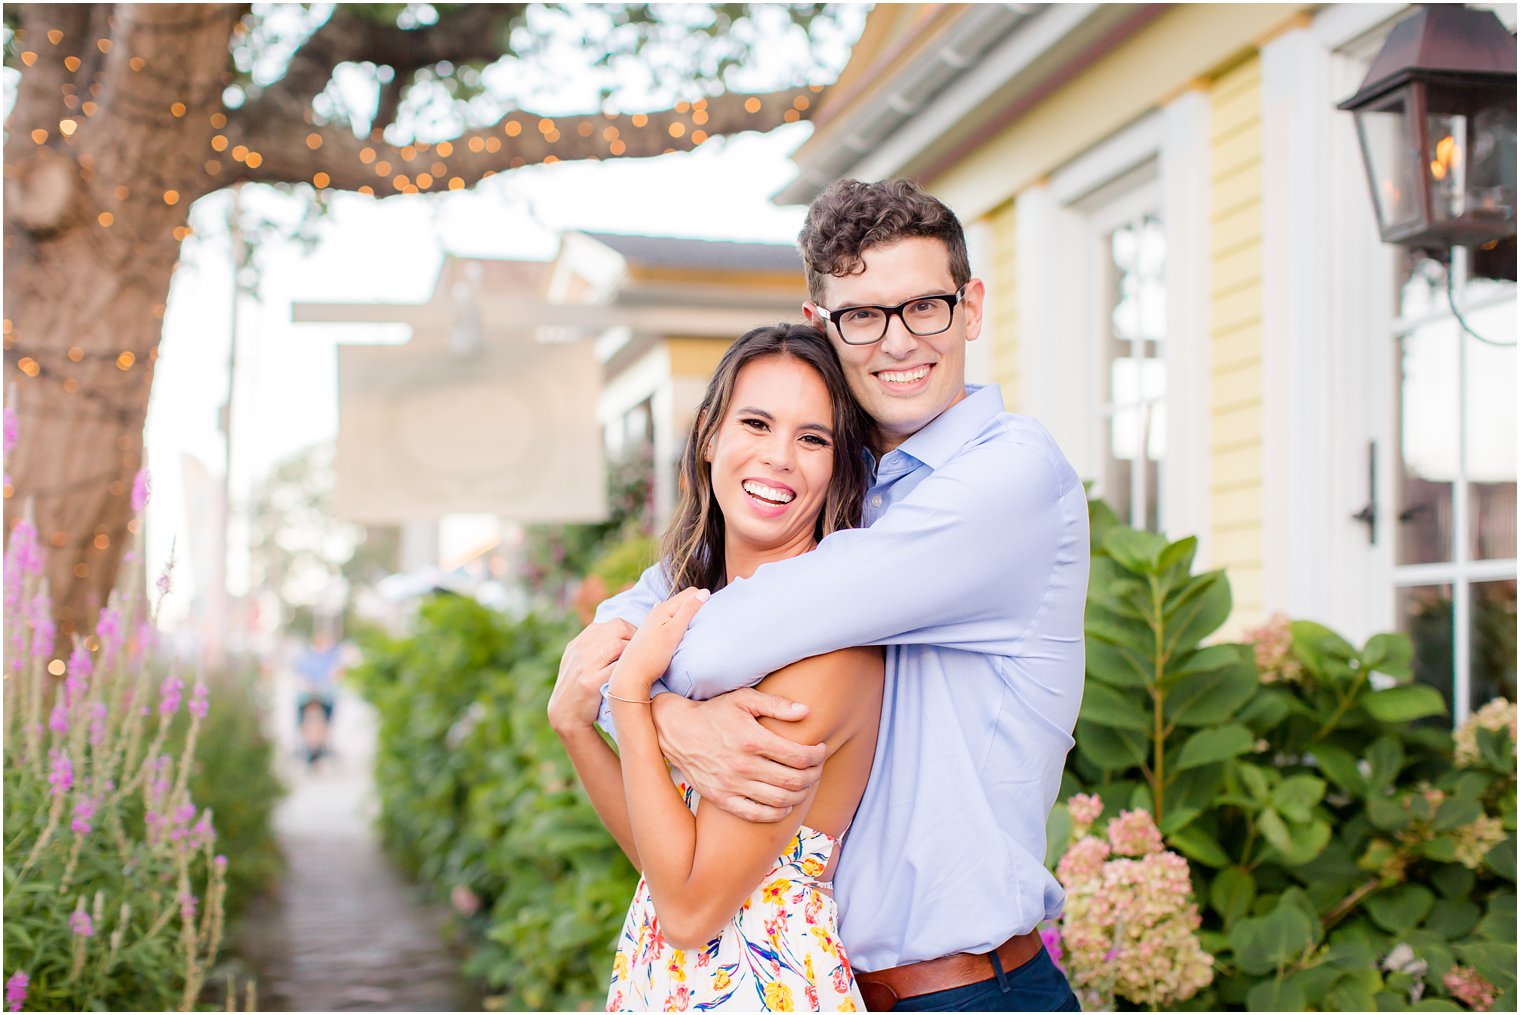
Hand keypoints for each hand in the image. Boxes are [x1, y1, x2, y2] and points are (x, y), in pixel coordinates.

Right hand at [549, 618, 634, 734]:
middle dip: (636, 639)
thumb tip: (623, 636)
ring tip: (640, 664)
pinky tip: (634, 677)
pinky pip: (616, 667)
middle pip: (618, 629)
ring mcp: (584, 665)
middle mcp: (580, 649)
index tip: (641, 646)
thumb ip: (595, 647)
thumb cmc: (579, 689)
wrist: (565, 716)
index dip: (633, 632)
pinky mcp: (589, 682)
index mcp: (580, 642)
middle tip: (645, 654)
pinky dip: (628, 669)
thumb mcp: (579, 662)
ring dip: (633, 653)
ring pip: (618, 644)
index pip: (615, 624)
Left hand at [609, 587, 709, 698]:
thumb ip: (688, 611)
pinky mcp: (654, 632)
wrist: (631, 675)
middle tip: (707, 622)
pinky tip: (684, 636)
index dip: (704, 600)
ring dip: (689, 616)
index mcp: (664, 608)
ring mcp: (655, 621)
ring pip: (679, 611)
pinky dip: (681, 624)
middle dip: (697, 607)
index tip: (712, 614)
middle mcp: (658, 611)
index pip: (691, 593)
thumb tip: (705, 592)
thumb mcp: (674, 632)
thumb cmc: (653, 655)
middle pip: (685, 601)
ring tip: (697, 629)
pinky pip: (673, 621)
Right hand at [653, 689, 825, 822]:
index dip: (816, 756)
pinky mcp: (722, 799)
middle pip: (793, 780)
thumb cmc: (714, 713)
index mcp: (751, 739)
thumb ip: (776, 704)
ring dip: (800, 795)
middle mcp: (742, 765)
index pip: (798, 756)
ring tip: (804, 784)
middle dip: (813, 775)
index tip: (820, 751)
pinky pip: (756, 814)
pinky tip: (784, 805)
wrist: (677, 732)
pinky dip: (776, 813)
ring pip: (779, 800)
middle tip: (817, 768)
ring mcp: (731, 785)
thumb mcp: (743, 699)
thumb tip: (806, 712)